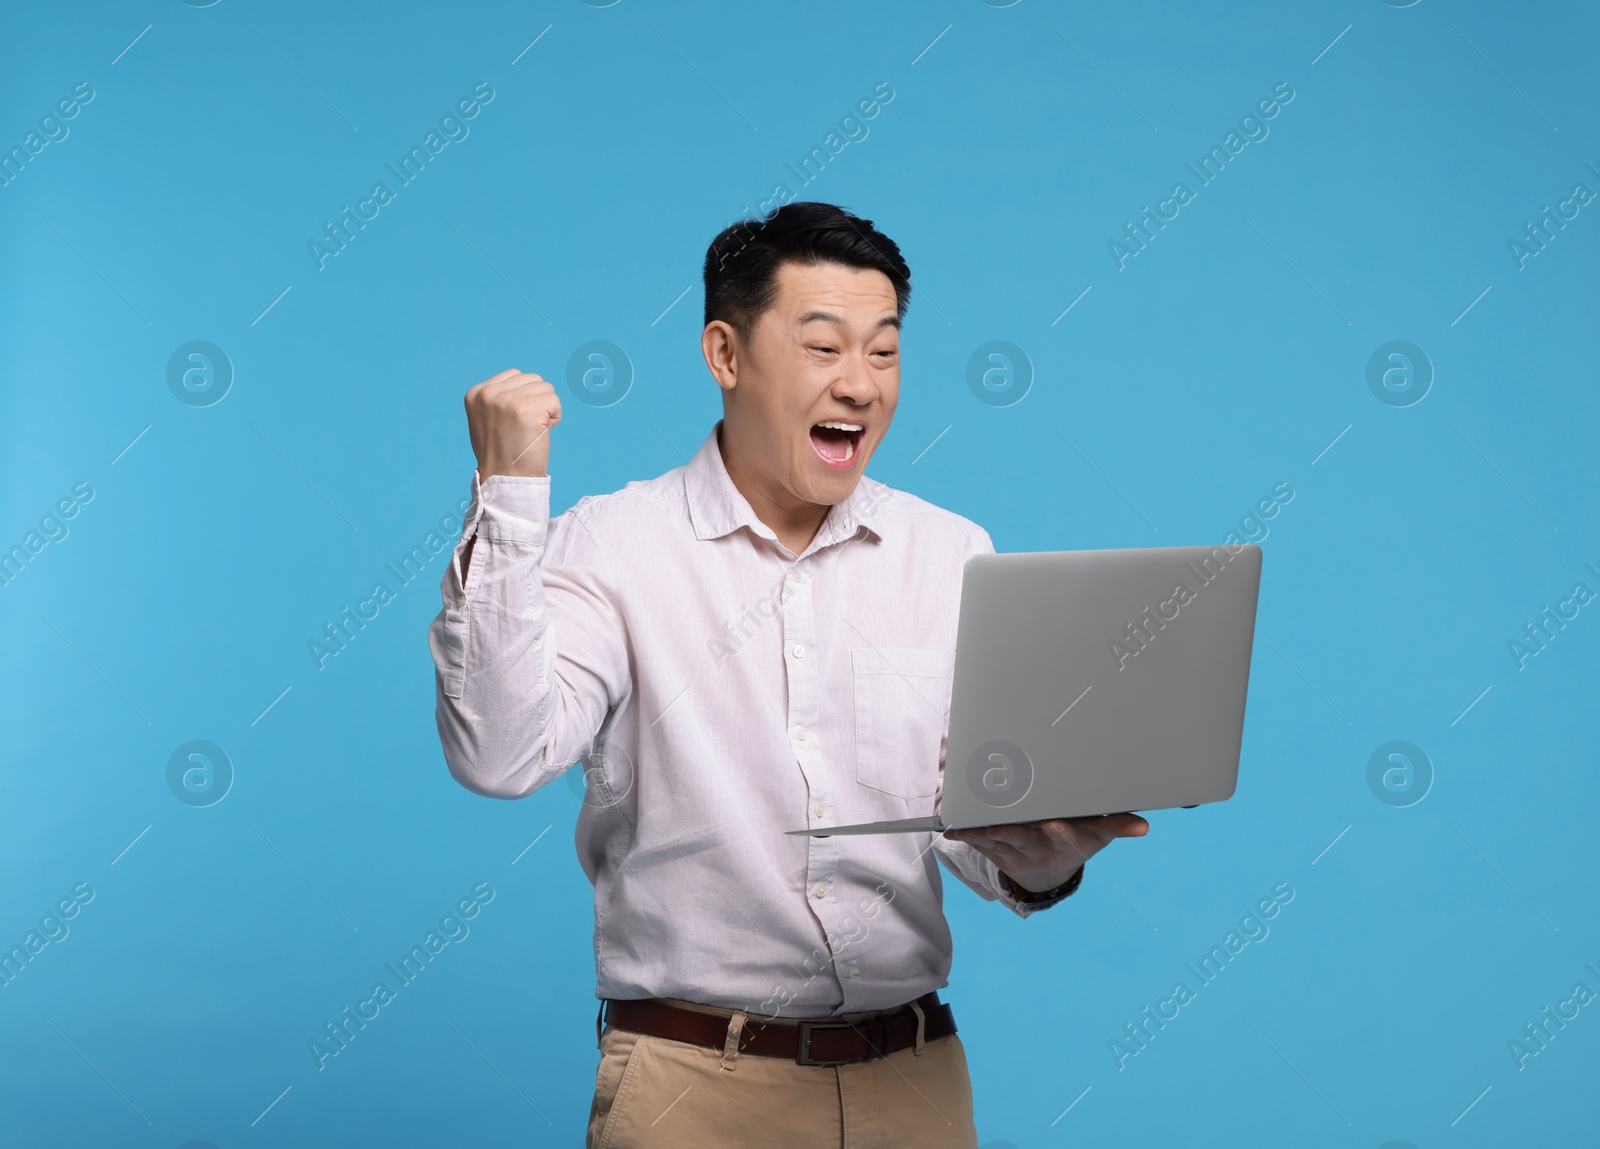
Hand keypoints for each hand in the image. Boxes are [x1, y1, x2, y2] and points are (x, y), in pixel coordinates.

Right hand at [464, 369, 561, 478]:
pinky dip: (554, 418)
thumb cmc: (500, 452)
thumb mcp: (487, 418)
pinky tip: (539, 433)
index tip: (513, 422)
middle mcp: (489, 393)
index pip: (515, 375)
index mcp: (476, 393)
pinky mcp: (527, 409)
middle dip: (536, 402)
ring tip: (531, 430)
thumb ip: (500, 397)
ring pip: (546, 388)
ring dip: (546, 410)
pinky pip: (555, 402)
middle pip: (533, 379)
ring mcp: (508, 400)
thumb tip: (525, 381)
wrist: (505, 479)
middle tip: (524, 428)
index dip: (523, 398)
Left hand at [944, 813, 1148, 893]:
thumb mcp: (1099, 835)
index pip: (1066, 838)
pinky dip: (967, 836)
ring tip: (962, 825)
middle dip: (1008, 834)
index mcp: (1065, 844)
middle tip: (993, 827)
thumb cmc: (1077, 841)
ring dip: (978, 835)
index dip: (1059, 832)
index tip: (1052, 823)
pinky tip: (953, 826)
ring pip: (996, 844)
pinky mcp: (998, 855)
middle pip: (1023, 841)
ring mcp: (1017, 855)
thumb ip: (1118, 826)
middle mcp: (1040, 852)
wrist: (1052, 872)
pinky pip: (980, 846)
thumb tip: (1144, 826)